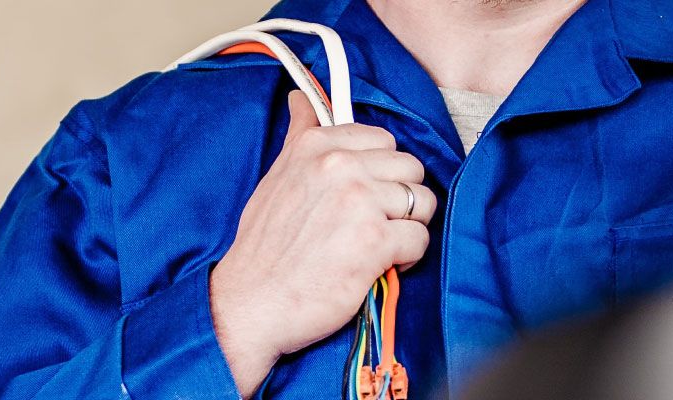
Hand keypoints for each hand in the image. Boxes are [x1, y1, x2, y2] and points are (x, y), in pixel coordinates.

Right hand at [209, 90, 437, 397]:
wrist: (250, 303)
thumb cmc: (265, 246)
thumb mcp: (276, 177)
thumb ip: (299, 135)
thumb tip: (300, 97)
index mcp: (316, 145)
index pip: (384, 141)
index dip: (380, 173)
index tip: (363, 196)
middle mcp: (339, 165)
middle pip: (410, 168)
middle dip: (399, 199)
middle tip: (373, 225)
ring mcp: (359, 201)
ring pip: (422, 202)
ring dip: (407, 227)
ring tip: (378, 245)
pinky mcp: (375, 240)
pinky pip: (420, 238)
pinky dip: (407, 257)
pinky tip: (379, 266)